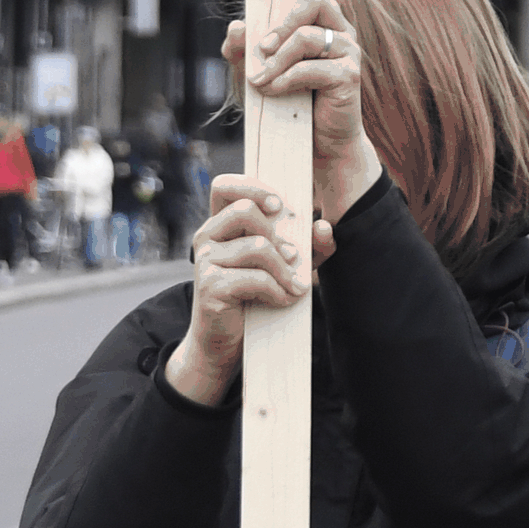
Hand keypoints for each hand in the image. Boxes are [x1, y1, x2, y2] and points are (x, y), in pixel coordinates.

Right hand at [161, 174, 327, 409]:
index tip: (278, 205)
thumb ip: (306, 245)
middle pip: (245, 211)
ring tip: (295, 285)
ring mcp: (204, 260)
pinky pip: (255, 278)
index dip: (251, 186)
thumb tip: (324, 227)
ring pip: (257, 246)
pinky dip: (278, 290)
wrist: (224, 341)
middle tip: (294, 256)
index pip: (224, 186)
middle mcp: (206, 237)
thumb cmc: (253, 296)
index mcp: (219, 224)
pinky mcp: (209, 286)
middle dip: (278, 234)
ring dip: (284, 269)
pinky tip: (284, 299)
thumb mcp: (282, 265)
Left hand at [234, 0, 381, 223]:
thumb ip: (242, 50)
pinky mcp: (349, 76)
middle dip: (282, 22)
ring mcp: (349, 52)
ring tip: (259, 79)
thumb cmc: (289, 102)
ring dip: (277, 57)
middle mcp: (342, 31)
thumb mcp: (257, 72)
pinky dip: (285, 79)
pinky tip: (272, 91)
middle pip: (317, 2)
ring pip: (308, 36)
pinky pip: (311, 68)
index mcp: (326, 21)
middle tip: (262, 46)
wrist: (317, 145)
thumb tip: (237, 27)